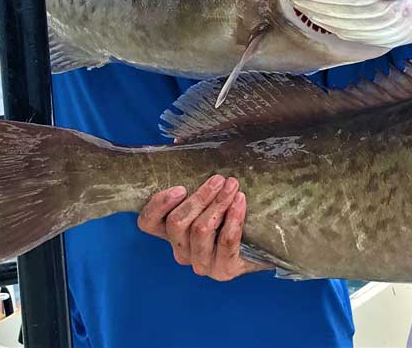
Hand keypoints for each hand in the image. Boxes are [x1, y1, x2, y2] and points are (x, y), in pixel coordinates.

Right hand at [137, 175, 269, 280]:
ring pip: (200, 230)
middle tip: (220, 179)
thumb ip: (192, 171)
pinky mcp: (224, 270)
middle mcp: (182, 251)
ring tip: (233, 186)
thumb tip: (179, 141)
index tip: (180, 187)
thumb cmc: (231, 211)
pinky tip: (241, 202)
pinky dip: (233, 219)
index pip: (147, 223)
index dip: (158, 205)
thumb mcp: (210, 193)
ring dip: (218, 204)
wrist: (264, 241)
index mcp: (171, 233)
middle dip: (200, 197)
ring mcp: (201, 263)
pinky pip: (225, 242)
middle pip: (177, 223)